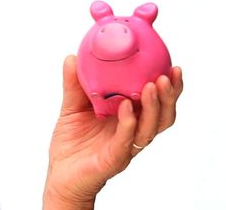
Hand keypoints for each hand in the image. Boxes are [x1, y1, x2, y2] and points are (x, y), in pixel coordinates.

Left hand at [42, 55, 182, 209]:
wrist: (60, 175)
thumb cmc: (71, 144)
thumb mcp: (71, 108)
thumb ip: (74, 85)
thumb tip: (72, 57)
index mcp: (128, 119)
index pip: (157, 103)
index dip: (168, 88)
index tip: (171, 66)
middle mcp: (132, 133)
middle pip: (162, 116)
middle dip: (169, 96)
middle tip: (167, 75)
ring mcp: (125, 147)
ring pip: (150, 128)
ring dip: (154, 106)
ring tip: (152, 86)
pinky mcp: (112, 159)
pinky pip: (125, 140)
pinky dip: (128, 122)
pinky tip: (127, 107)